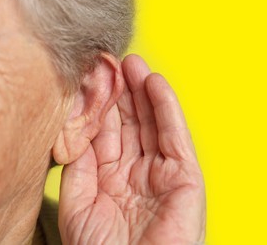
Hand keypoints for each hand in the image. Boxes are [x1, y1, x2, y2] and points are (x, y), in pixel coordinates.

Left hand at [58, 55, 205, 244]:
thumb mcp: (80, 202)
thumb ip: (81, 164)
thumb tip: (81, 128)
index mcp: (114, 179)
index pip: (110, 134)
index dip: (104, 106)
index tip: (97, 79)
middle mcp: (139, 172)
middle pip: (132, 124)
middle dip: (124, 94)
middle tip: (115, 63)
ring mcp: (164, 172)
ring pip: (154, 124)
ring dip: (145, 93)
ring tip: (133, 65)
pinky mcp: (186, 176)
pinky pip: (175, 136)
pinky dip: (167, 108)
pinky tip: (155, 84)